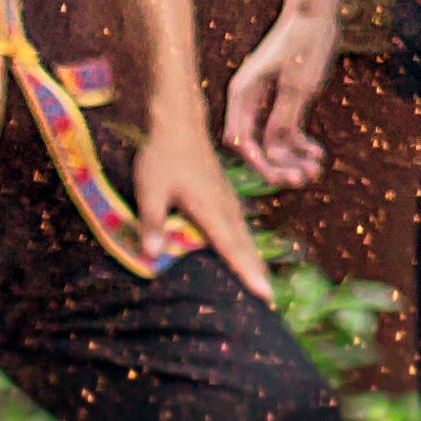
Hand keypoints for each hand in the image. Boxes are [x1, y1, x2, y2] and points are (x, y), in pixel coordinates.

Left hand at [136, 108, 271, 297]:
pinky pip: (238, 223)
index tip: (264, 293)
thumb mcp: (150, 189)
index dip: (247, 271)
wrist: (179, 123)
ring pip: (243, 233)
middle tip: (269, 297)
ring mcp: (226, 198)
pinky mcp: (222, 193)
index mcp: (210, 207)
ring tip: (261, 279)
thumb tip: (151, 256)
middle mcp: (224, 205)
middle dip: (256, 270)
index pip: (231, 246)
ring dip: (252, 257)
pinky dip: (244, 241)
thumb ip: (152, 222)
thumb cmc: (162, 155)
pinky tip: (243, 247)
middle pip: (244, 243)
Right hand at [223, 0, 339, 187]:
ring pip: (274, 141)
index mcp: (242, 95)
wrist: (316, 12)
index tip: (278, 176)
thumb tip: (271, 152)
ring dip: (292, 158)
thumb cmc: (303, 43)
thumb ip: (283, 118)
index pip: (241, 140)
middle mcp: (248, 101)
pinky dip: (301, 143)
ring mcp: (266, 101)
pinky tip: (317, 154)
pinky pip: (287, 129)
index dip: (257, 162)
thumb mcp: (297, 84)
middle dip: (277, 165)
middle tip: (302, 180)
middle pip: (256, 145)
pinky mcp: (284, 99)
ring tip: (315, 170)